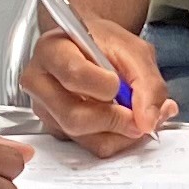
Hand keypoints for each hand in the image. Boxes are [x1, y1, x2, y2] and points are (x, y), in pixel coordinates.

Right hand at [17, 13, 169, 147]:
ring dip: (119, 133)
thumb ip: (148, 84)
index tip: (119, 83)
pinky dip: (115, 139)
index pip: (74, 75)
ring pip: (83, 137)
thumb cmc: (104, 43)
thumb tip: (148, 121)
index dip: (105, 86)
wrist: (92, 46)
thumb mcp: (134, 50)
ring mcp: (46, 109)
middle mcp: (40, 82)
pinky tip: (122, 120)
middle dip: (114, 119)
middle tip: (137, 113)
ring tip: (135, 114)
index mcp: (53, 50)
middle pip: (73, 116)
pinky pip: (89, 145)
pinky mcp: (57, 129)